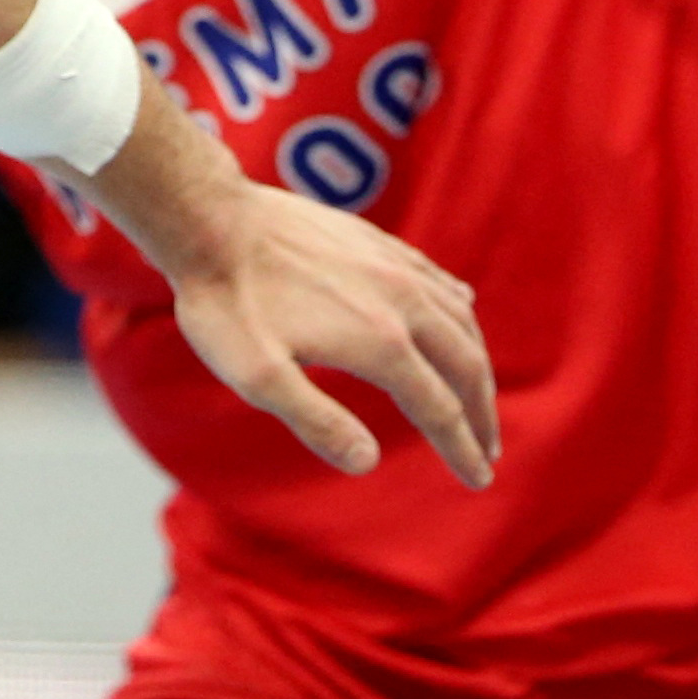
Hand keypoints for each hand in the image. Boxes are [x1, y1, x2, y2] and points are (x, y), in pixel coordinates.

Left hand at [166, 181, 498, 488]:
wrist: (208, 218)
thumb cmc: (226, 303)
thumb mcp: (256, 376)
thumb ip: (316, 421)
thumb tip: (368, 462)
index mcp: (380, 342)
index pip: (439, 408)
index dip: (461, 449)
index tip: (478, 479)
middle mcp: (401, 300)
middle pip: (465, 363)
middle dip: (482, 413)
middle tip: (488, 450)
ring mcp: (391, 264)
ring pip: (458, 319)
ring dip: (477, 363)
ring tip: (479, 397)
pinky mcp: (375, 240)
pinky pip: (435, 277)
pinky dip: (459, 306)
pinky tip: (463, 310)